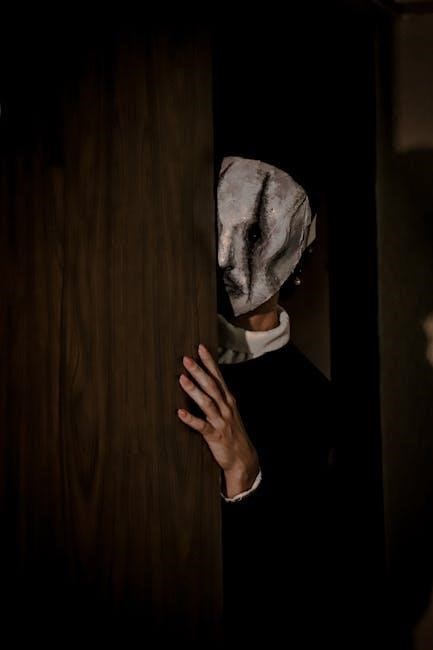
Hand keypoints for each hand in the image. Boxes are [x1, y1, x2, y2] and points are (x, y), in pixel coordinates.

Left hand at [177, 343, 259, 497]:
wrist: (243, 458)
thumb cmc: (232, 432)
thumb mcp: (228, 411)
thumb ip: (217, 396)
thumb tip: (203, 380)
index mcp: (228, 399)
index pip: (218, 376)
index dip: (209, 362)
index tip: (200, 347)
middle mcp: (226, 407)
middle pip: (211, 386)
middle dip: (199, 371)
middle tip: (186, 359)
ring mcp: (221, 421)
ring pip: (207, 403)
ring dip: (194, 390)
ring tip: (182, 379)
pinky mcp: (215, 436)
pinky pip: (202, 426)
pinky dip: (191, 419)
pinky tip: (180, 413)